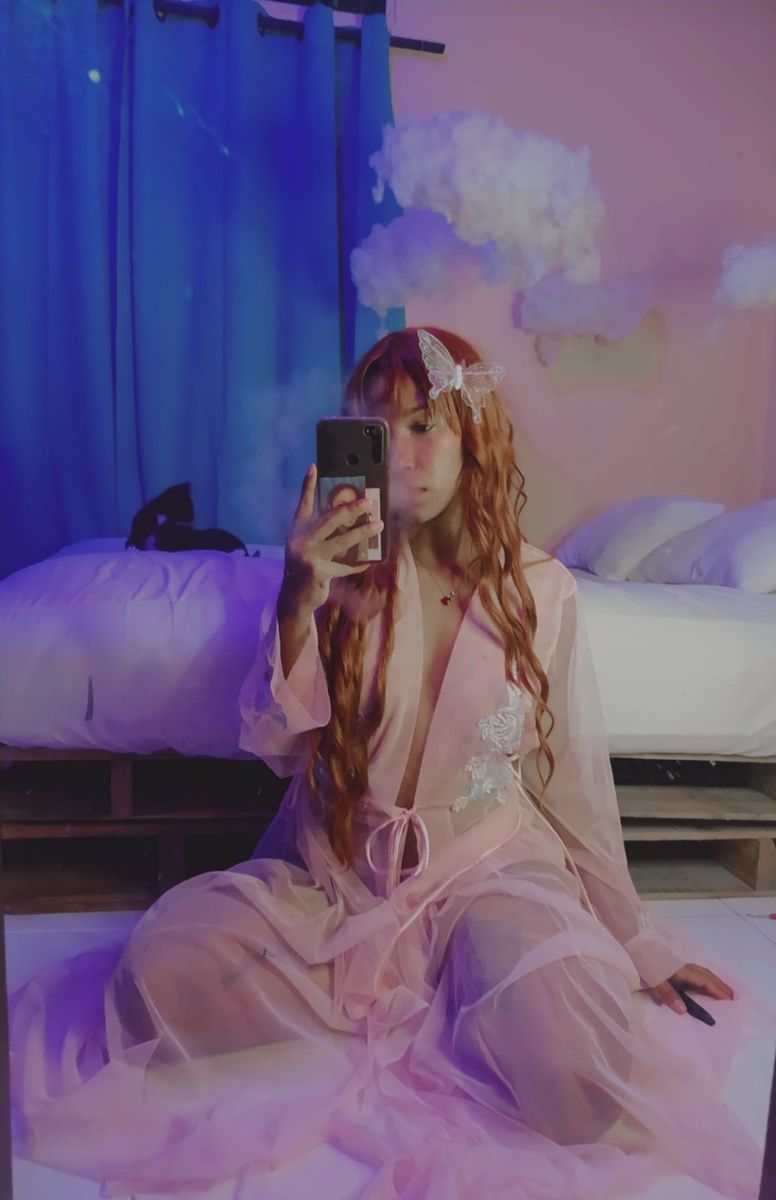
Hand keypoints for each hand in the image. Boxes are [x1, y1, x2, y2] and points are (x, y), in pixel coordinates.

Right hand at [278, 465, 382, 617]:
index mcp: (296, 530)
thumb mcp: (307, 547)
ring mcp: (308, 556)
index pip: (303, 503)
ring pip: (342, 541)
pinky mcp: (318, 572)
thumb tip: (349, 520)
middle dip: (351, 509)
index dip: (307, 485)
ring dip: (363, 533)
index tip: (314, 467)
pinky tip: (370, 560)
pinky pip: (345, 566)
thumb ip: (321, 534)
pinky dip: (359, 564)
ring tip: (378, 525)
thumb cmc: (304, 568)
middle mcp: (300, 540)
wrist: (293, 598)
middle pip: (329, 519)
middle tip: (369, 502)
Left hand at [643, 962, 733, 1014]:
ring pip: (700, 973)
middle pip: (705, 975)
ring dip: (711, 982)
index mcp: (681, 970)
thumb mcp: (653, 980)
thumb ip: (667, 994)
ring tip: (720, 993)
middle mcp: (682, 966)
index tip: (731, 1001)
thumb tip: (684, 1010)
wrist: (627, 944)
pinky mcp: (669, 965)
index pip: (705, 981)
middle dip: (719, 985)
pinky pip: (692, 973)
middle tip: (732, 998)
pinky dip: (701, 980)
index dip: (718, 990)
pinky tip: (699, 986)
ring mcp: (676, 964)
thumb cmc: (640, 963)